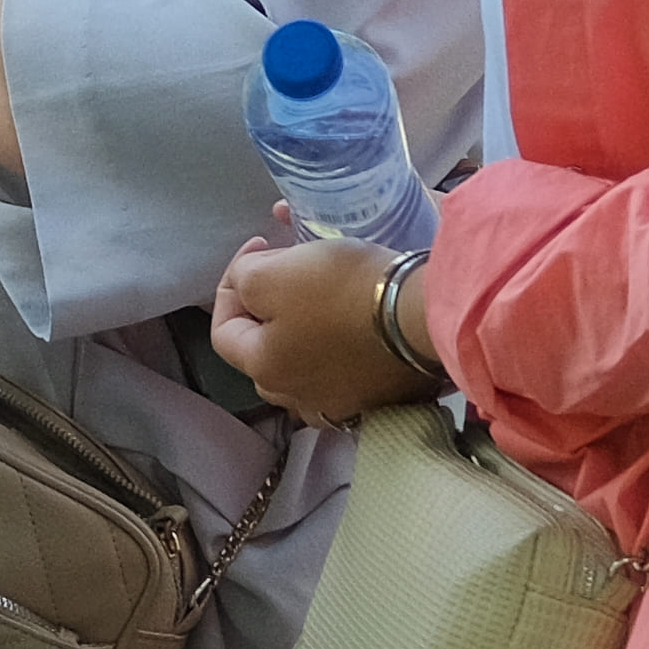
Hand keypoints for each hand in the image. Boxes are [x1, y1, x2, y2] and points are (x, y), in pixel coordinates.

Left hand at [213, 232, 439, 428]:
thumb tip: (246, 284)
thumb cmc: (343, 293)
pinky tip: (349, 331)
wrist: (425, 317)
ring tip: (315, 302)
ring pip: (303, 367)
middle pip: (263, 353)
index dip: (230, 282)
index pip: (223, 330)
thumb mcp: (274, 274)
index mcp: (265, 369)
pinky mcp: (379, 398)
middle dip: (264, 313)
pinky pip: (343, 374)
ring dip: (300, 336)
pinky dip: (337, 351)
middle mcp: (297, 398)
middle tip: (284, 274)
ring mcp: (341, 403)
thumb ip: (244, 279)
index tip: (261, 245)